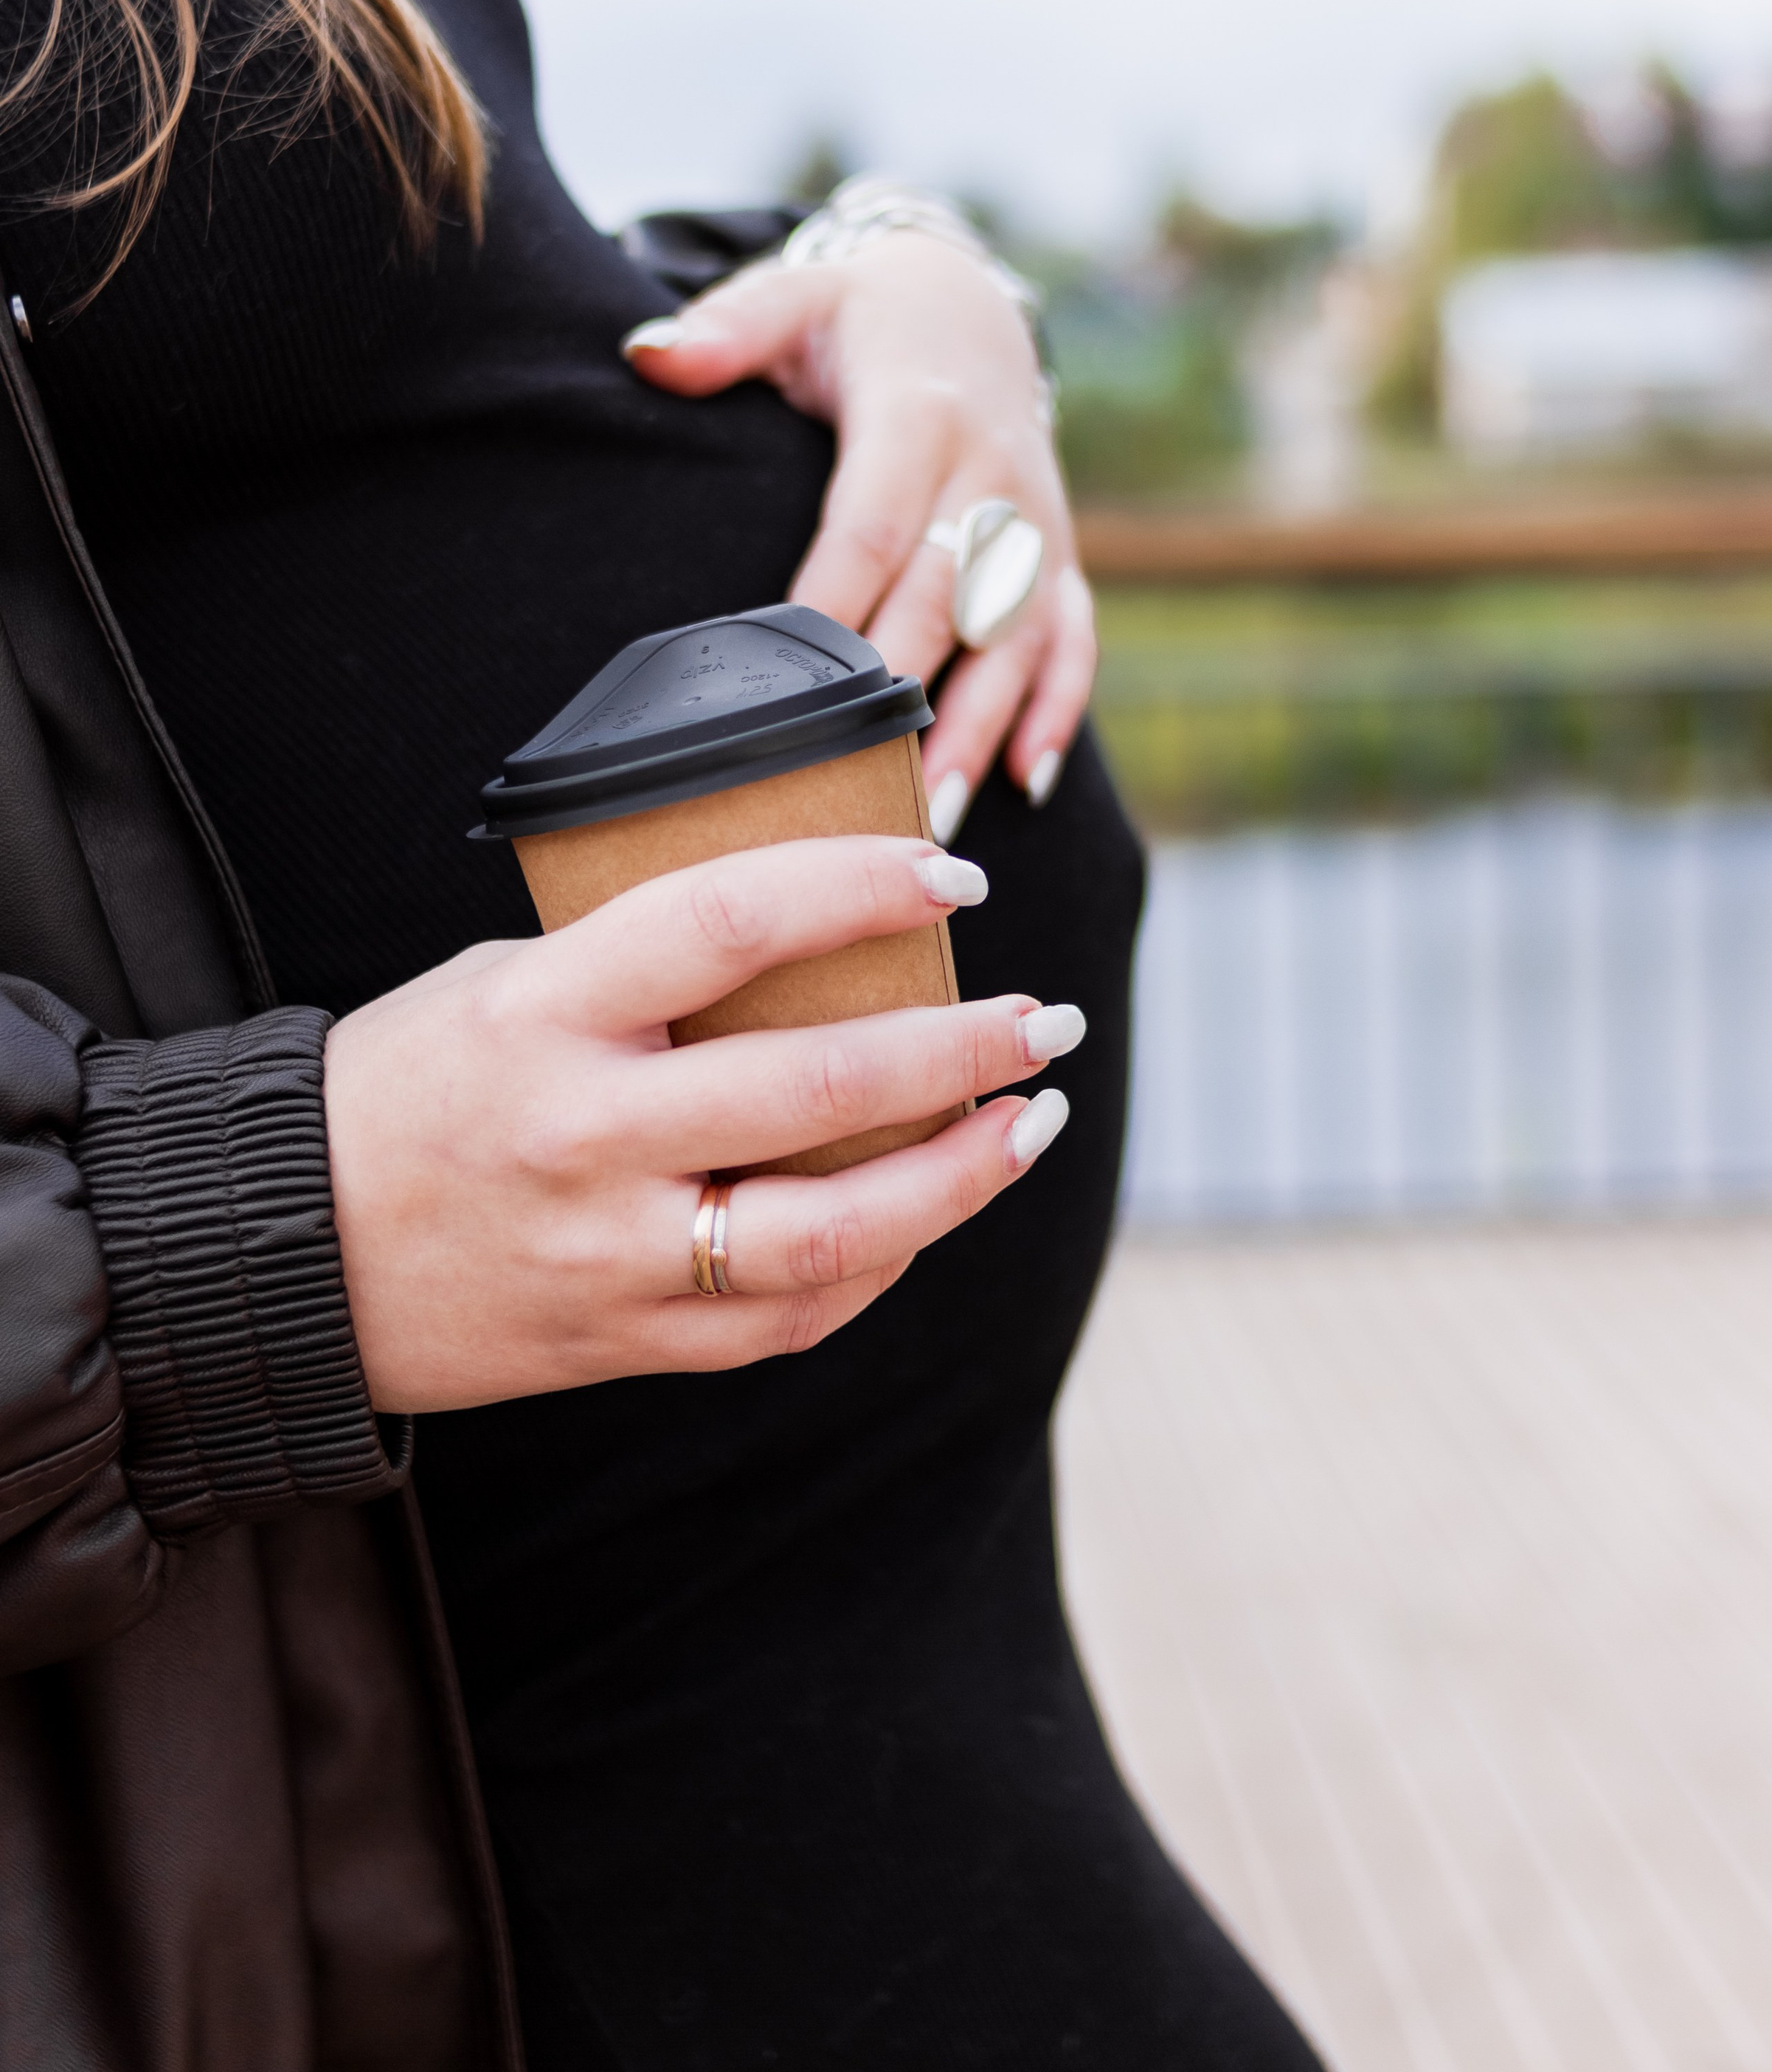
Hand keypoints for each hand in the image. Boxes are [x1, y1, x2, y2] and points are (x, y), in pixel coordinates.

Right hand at [323, 833, 1081, 1411]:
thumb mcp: (502, 982)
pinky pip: (789, 1317)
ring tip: (1034, 1120)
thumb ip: (639, 968)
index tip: (954, 875)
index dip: (859, 886)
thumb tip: (808, 930)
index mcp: (547, 1012)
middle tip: (1047, 1017)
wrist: (281, 1253)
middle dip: (966, 1048)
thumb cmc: (408, 1087)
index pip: (730, 920)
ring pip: (835, 1230)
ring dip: (961, 1173)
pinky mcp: (624, 1341)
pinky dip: (879, 1265)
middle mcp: (587, 1135)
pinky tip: (931, 1214)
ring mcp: (611, 1252)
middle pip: (821, 1084)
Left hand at [623, 234, 1095, 840]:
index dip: (835, 608)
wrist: (971, 310)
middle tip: (861, 783)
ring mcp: (1036, 523)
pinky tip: (1026, 780)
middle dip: (908, 691)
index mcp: (919, 415)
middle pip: (944, 598)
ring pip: (1015, 635)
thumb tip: (648, 354)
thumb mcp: (794, 298)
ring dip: (983, 725)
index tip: (793, 689)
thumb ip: (726, 327)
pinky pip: (1072, 638)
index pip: (870, 527)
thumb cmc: (859, 320)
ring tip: (937, 812)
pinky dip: (1057, 708)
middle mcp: (990, 475)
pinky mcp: (1062, 556)